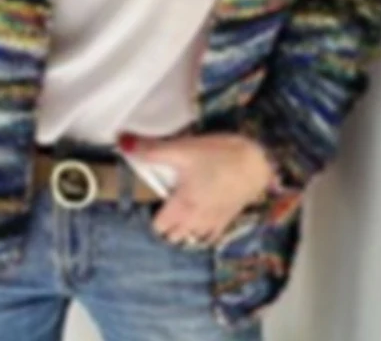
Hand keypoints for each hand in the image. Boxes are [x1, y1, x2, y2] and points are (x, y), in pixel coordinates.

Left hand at [118, 131, 289, 246]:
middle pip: (174, 236)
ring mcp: (215, 223)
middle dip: (166, 225)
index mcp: (182, 208)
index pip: (158, 227)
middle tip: (164, 203)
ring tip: (181, 211)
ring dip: (184, 230)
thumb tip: (121, 142)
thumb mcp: (182, 148)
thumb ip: (150, 149)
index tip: (150, 200)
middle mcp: (197, 222)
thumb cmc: (219, 155)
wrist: (259, 161)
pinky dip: (203, 231)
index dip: (151, 215)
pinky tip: (203, 214)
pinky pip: (211, 235)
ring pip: (193, 238)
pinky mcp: (230, 218)